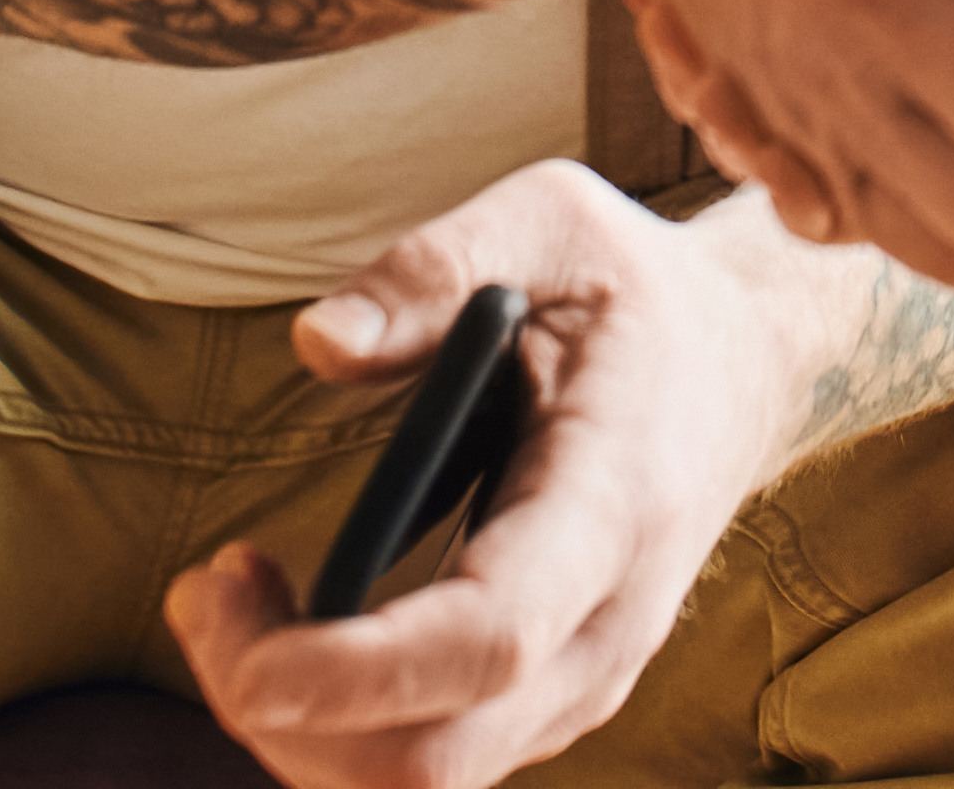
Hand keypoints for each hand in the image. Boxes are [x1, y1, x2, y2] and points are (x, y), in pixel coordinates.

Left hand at [166, 163, 791, 785]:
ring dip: (294, 720)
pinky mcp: (550, 698)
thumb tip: (315, 343)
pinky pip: (428, 760)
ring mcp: (585, 679)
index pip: (488, 638)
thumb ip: (432, 267)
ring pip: (420, 780)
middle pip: (432, 759)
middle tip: (207, 587)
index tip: (245, 650)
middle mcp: (610, 624)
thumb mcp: (551, 220)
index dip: (357, 672)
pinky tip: (297, 618)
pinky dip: (333, 719)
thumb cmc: (635, 289)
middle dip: (281, 709)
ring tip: (235, 589)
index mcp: (614, 503)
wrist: (746, 363)